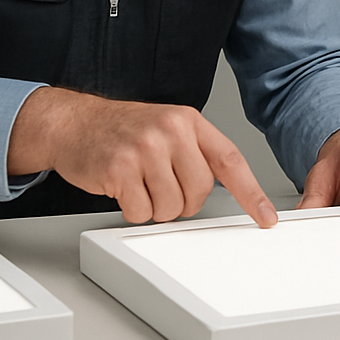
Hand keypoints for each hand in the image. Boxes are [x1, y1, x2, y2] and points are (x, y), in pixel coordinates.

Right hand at [7, 87, 277, 226]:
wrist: (73, 122)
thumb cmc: (122, 129)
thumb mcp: (166, 126)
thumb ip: (194, 152)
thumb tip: (222, 191)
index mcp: (188, 121)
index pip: (230, 160)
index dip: (251, 193)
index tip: (266, 217)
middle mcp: (170, 131)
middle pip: (199, 192)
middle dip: (182, 201)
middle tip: (160, 185)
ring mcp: (144, 149)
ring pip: (170, 207)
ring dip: (154, 206)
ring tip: (138, 182)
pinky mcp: (119, 169)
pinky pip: (140, 212)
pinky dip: (132, 209)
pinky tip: (121, 187)